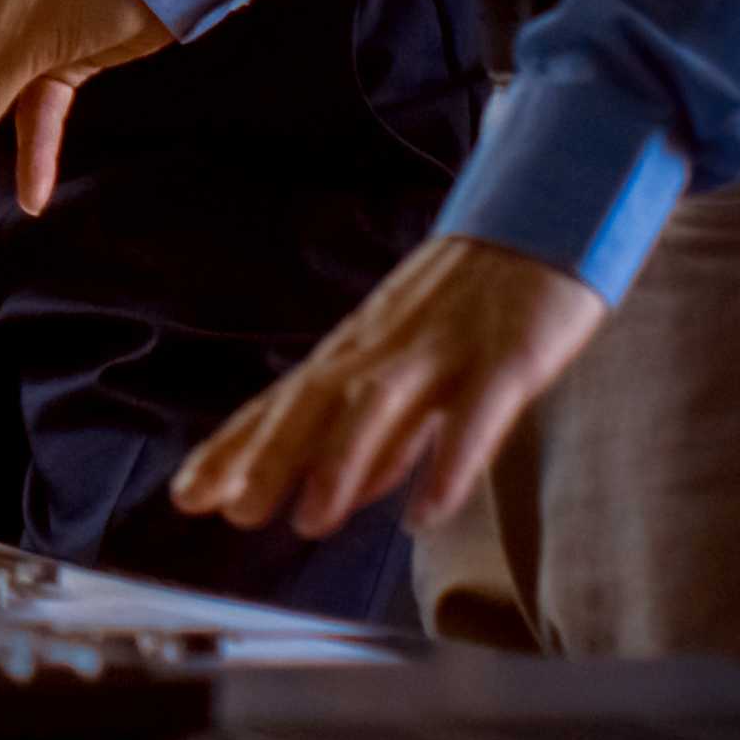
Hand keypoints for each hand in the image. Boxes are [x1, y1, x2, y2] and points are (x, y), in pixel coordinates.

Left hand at [172, 237, 607, 537]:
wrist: (551, 218)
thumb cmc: (478, 302)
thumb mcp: (418, 368)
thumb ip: (384, 434)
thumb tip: (344, 494)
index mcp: (362, 347)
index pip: (285, 402)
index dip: (236, 448)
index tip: (188, 494)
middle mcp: (388, 344)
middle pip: (316, 399)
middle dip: (269, 456)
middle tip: (234, 513)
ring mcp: (445, 346)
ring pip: (379, 402)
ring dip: (340, 462)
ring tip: (310, 521)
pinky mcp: (508, 353)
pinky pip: (475, 413)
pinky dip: (448, 462)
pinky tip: (426, 512)